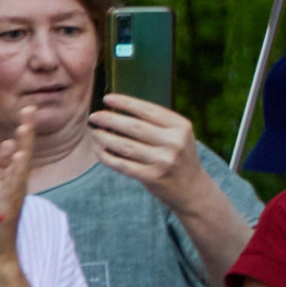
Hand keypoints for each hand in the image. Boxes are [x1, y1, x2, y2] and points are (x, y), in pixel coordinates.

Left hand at [0, 117, 35, 271]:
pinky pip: (14, 184)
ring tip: (25, 126)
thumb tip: (6, 145)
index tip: (26, 109)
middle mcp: (16, 185)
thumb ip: (1, 170)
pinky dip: (17, 170)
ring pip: (21, 166)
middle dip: (26, 131)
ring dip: (24, 146)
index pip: (16, 149)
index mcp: (10, 180)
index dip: (21, 130)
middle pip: (24, 152)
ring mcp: (15, 195)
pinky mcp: (9, 206)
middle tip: (29, 108)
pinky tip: (19, 156)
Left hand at [88, 96, 210, 213]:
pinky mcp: (153, 177)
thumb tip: (117, 110)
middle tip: (94, 116)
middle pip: (134, 127)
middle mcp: (174, 142)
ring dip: (104, 138)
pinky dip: (107, 157)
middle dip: (109, 119)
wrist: (192, 188)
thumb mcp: (178, 135)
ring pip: (125, 146)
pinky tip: (99, 150)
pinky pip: (123, 164)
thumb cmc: (178, 155)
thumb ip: (156, 124)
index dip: (125, 103)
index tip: (107, 98)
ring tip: (94, 132)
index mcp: (181, 127)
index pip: (149, 111)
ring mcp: (164, 161)